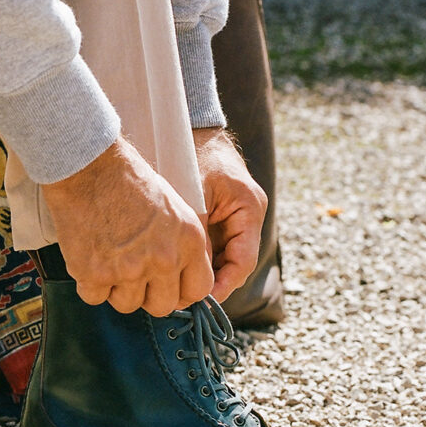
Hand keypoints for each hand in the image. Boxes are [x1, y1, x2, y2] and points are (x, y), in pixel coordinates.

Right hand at [42, 136, 213, 315]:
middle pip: (162, 306)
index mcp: (188, 243)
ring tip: (110, 260)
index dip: (181, 291)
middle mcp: (163, 260)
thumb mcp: (174, 209)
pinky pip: (95, 297)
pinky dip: (90, 283)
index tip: (168, 287)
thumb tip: (178, 279)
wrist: (89, 166)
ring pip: (127, 305)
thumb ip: (182, 246)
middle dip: (149, 296)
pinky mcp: (94, 274)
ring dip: (118, 289)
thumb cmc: (129, 180)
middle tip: (134, 276)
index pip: (198, 290)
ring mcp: (128, 271)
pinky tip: (90, 258)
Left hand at [193, 127, 266, 301]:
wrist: (185, 126)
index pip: (243, 260)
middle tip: (183, 300)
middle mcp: (247, 215)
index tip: (202, 300)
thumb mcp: (191, 196)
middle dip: (211, 283)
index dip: (223, 285)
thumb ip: (195, 235)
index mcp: (249, 208)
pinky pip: (212, 246)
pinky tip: (176, 269)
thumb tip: (191, 276)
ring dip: (202, 273)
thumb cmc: (190, 153)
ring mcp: (234, 216)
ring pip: (222, 258)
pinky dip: (197, 259)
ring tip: (176, 288)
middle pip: (234, 263)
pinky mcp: (219, 216)